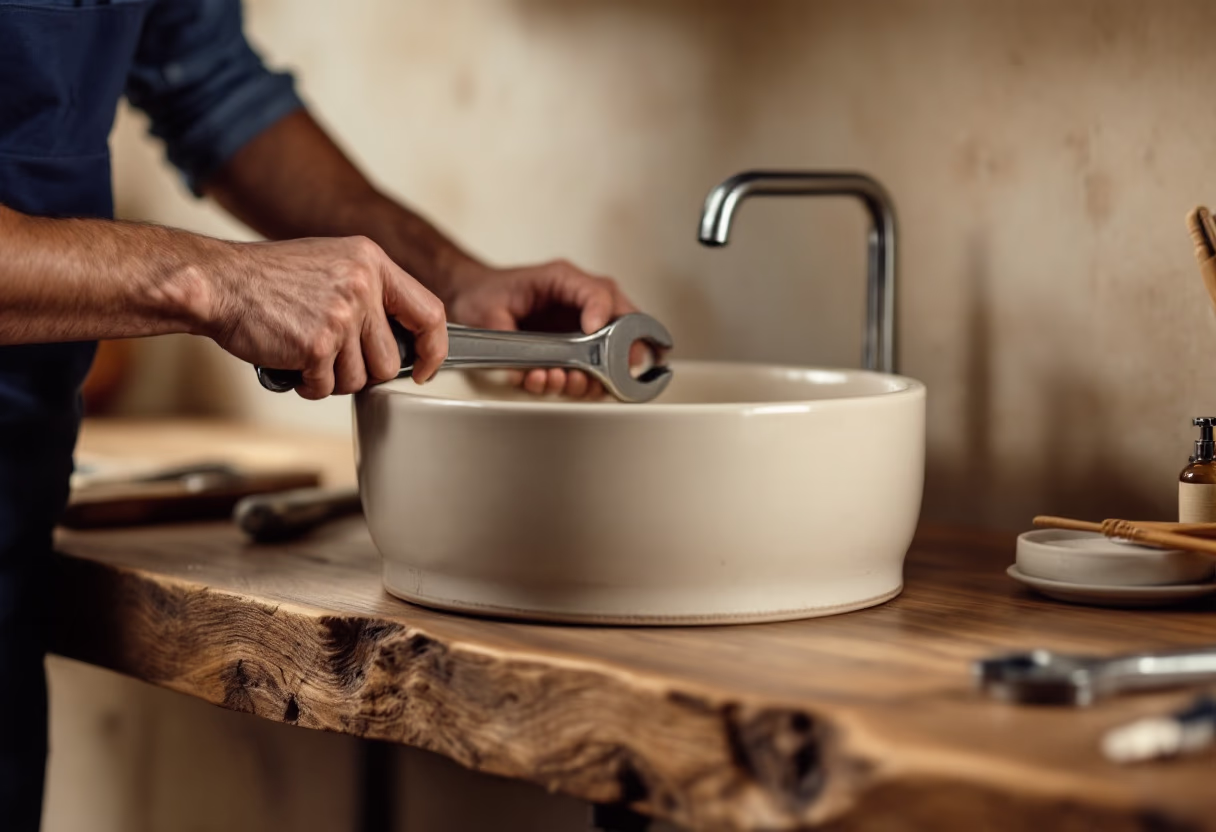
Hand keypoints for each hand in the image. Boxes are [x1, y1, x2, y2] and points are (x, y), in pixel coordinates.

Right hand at [204, 235, 447, 398]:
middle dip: (363, 370)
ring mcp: (341, 315)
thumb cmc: (269, 279)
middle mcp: (362, 285)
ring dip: (332, 378)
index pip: (430, 313)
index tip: (425, 367)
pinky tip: (291, 360)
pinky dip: (307, 384)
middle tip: (332, 356)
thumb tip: (403, 338)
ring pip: (360, 379)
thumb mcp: (333, 264)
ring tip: (306, 352)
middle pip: (390, 359)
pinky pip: (326, 387)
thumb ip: (371, 293)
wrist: (219, 282)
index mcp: (372, 262)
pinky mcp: (317, 344)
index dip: (432, 349)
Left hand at [444, 259, 640, 397]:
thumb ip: (515, 333)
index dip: (604, 315)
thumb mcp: (491, 306)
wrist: (469, 302)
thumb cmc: (485, 293)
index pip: (604, 294)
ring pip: (608, 358)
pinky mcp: (567, 354)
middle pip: (622, 329)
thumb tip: (535, 363)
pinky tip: (545, 380)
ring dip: (589, 376)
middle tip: (592, 369)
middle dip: (613, 356)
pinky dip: (569, 383)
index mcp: (568, 282)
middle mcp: (579, 307)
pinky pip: (583, 373)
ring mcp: (576, 331)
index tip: (592, 331)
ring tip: (562, 378)